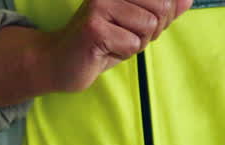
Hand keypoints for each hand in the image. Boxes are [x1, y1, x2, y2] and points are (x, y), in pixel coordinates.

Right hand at [45, 0, 191, 91]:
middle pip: (161, 9)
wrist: (62, 60)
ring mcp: (100, 5)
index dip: (162, 17)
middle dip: (151, 31)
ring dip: (137, 43)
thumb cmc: (103, 42)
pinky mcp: (94, 27)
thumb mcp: (137, 24)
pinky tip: (104, 50)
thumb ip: (163, 11)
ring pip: (149, 27)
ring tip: (114, 42)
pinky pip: (132, 44)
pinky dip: (124, 53)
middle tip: (125, 36)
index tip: (137, 24)